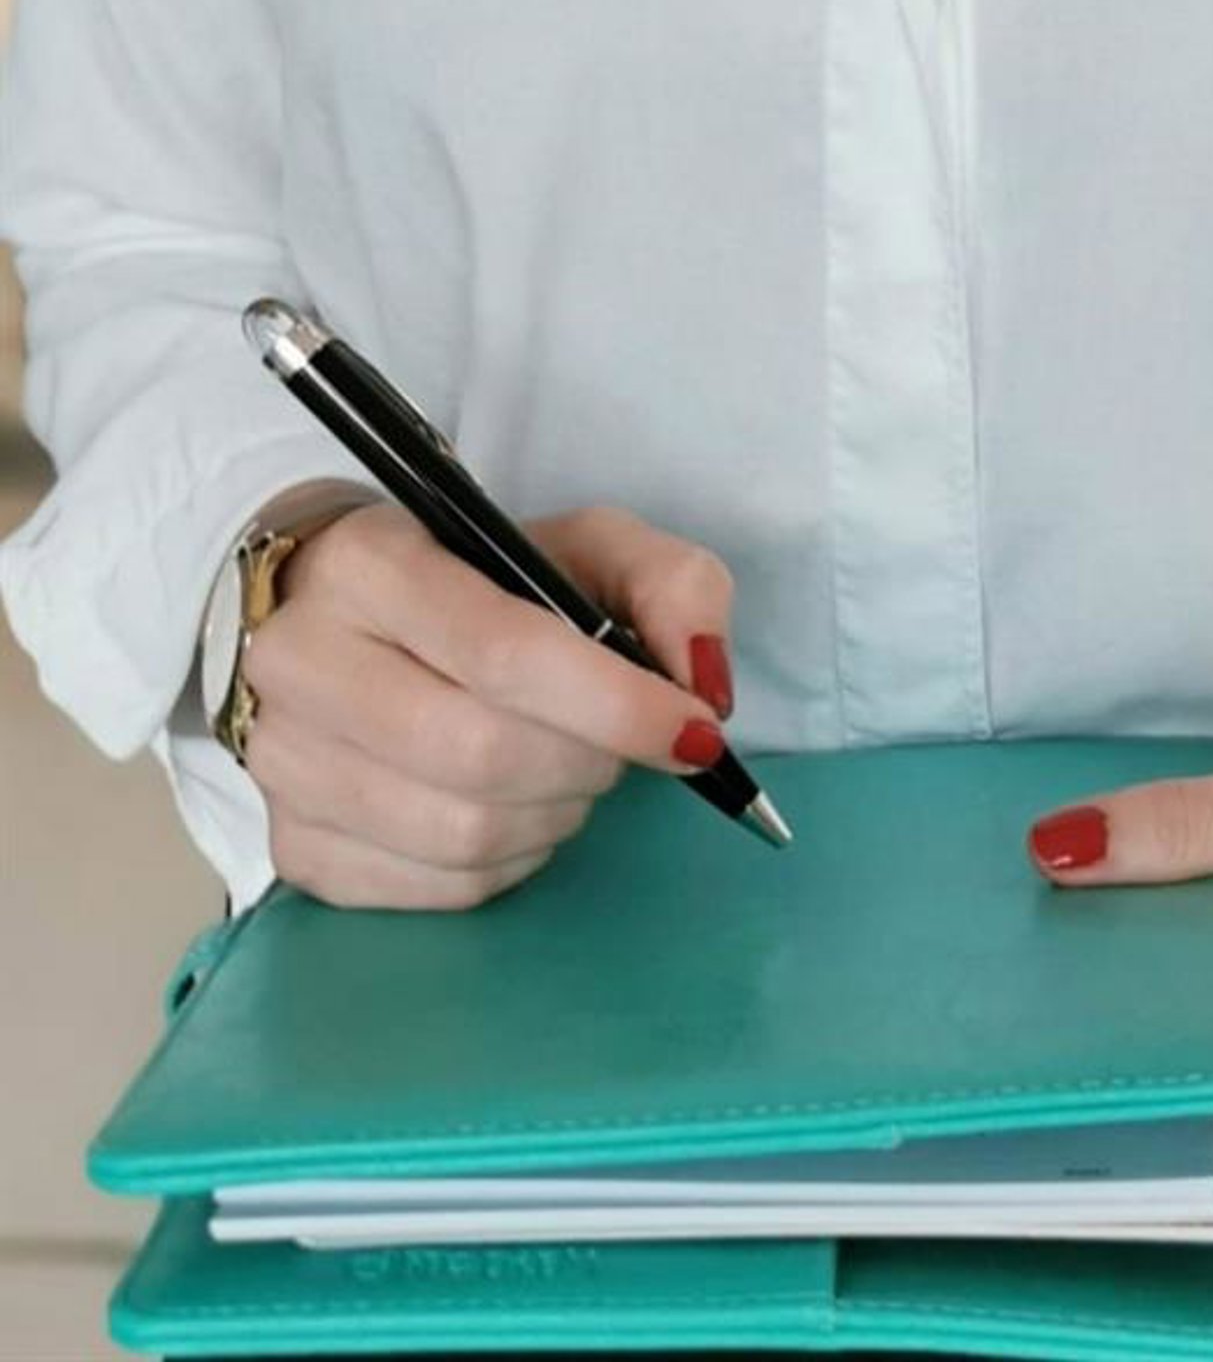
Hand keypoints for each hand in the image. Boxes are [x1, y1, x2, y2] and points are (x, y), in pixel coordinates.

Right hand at [240, 501, 738, 911]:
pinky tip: (517, 814)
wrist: (340, 618)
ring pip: (461, 834)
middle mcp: (300, 661)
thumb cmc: (475, 580)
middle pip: (481, 755)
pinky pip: (434, 891)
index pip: (503, 651)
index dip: (613, 704)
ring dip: (554, 817)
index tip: (691, 731)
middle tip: (618, 748)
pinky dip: (507, 864)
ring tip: (570, 776)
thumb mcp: (583, 546)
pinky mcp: (294, 846)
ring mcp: (283, 763)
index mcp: (369, 563)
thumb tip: (704, 686)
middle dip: (586, 763)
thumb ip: (668, 585)